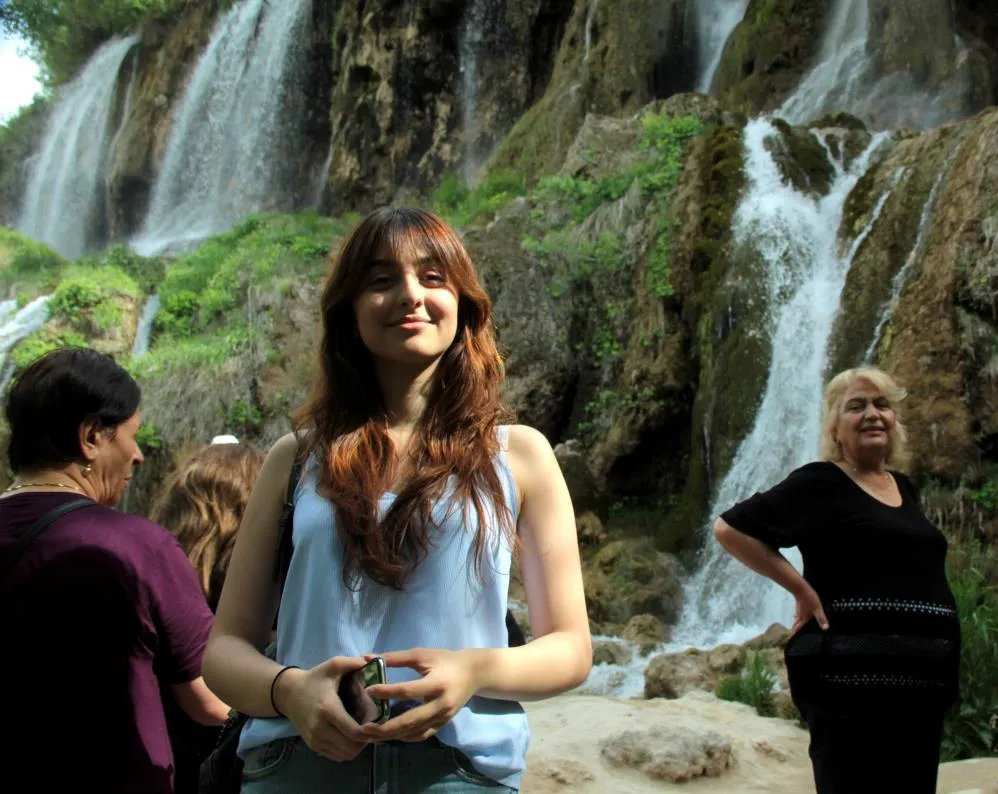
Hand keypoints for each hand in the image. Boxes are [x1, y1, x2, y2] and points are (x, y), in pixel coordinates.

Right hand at [275, 656, 370, 760]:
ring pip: (346, 755)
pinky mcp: (313, 746)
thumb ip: (354, 663)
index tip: (377, 722)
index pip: (354, 732)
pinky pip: (337, 757)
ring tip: (362, 732)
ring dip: (358, 746)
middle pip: (352, 747)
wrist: (288, 693)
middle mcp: (320, 728)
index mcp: (328, 708)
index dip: (370, 731)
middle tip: (372, 727)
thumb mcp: (334, 665)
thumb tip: (374, 662)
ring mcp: (315, 740)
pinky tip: (350, 737)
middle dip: (366, 740)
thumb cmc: (315, 678)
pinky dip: (347, 750)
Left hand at [357, 648, 480, 742]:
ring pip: (415, 731)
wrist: (473, 673)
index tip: (368, 691)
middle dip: (385, 727)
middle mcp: (441, 704)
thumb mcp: (422, 654)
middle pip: (410, 720)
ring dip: (392, 736)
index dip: (387, 691)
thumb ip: (396, 657)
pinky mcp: (444, 724)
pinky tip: (391, 736)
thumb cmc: (445, 660)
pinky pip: (423, 735)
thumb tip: (367, 657)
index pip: (408, 690)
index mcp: (437, 683)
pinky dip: (406, 737)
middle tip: (363, 729)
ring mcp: (443, 717)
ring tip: (371, 736)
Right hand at [791, 581, 828, 634]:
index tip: (793, 639)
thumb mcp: (817, 609)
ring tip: (798, 628)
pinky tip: (800, 616)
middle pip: (796, 625)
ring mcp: (799, 611)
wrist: (800, 588)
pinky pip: (798, 615)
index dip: (795, 634)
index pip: (798, 629)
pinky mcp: (799, 606)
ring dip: (797, 625)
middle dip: (796, 631)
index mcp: (804, 619)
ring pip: (797, 620)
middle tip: (796, 635)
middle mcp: (800, 616)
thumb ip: (821, 619)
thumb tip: (826, 629)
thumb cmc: (809, 599)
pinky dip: (799, 618)